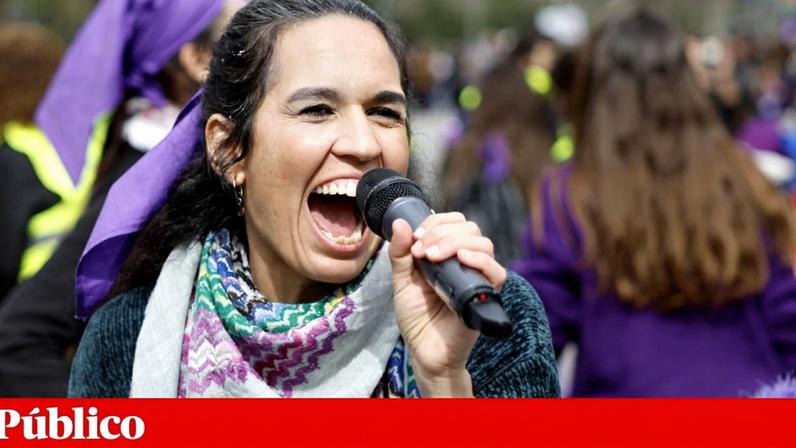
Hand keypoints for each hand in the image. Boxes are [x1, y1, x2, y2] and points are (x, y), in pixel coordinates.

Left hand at [388, 212, 507, 396]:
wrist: (424, 350)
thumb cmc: (417, 317)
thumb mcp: (402, 281)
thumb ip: (400, 253)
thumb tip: (401, 222)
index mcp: (449, 254)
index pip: (456, 222)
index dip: (436, 222)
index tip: (415, 238)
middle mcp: (467, 263)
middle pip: (470, 228)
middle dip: (441, 232)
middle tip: (420, 251)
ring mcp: (478, 278)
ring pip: (484, 244)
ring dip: (455, 242)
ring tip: (433, 256)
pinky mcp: (486, 296)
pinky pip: (497, 272)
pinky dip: (481, 260)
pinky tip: (461, 259)